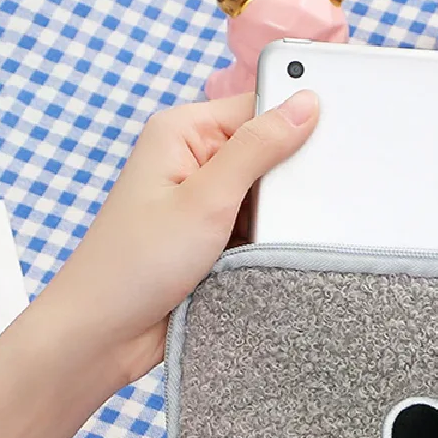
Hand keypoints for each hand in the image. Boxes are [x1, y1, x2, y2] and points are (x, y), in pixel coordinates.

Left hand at [33, 89, 318, 391]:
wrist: (106, 334)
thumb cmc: (137, 264)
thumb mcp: (207, 199)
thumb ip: (258, 149)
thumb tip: (305, 103)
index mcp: (182, 132)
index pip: (255, 107)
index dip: (293, 122)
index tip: (330, 145)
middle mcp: (191, 162)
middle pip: (264, 153)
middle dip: (287, 181)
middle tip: (304, 205)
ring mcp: (201, 204)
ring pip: (264, 200)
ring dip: (278, 220)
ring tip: (280, 240)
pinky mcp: (210, 242)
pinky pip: (255, 233)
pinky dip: (267, 246)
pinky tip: (273, 259)